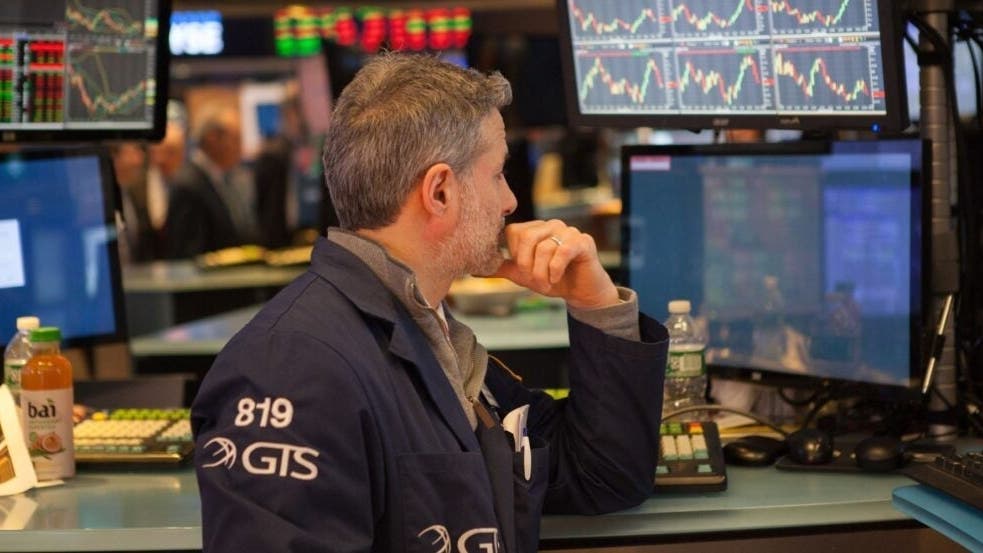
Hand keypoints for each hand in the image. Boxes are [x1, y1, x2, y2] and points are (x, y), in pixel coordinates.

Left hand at [488, 220, 618, 309]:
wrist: (581, 291)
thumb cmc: (552, 279)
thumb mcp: (522, 275)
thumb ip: (502, 268)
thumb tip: (474, 270)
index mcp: (534, 229)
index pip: (513, 232)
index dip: (515, 255)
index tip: (523, 271)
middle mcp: (550, 225)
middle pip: (527, 238)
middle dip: (527, 265)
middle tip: (534, 281)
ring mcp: (568, 231)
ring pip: (544, 247)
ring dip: (542, 272)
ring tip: (547, 283)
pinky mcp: (583, 241)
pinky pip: (562, 251)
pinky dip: (555, 269)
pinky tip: (556, 278)